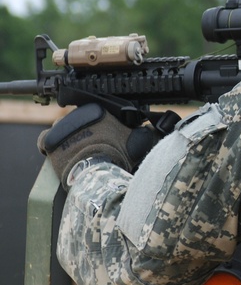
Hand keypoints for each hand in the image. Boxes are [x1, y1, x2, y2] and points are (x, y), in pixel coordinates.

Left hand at [37, 104, 159, 186]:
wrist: (97, 173)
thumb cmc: (117, 157)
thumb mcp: (136, 142)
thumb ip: (142, 133)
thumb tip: (151, 130)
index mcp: (97, 110)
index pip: (97, 114)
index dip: (101, 126)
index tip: (106, 136)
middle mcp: (78, 114)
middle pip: (78, 120)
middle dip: (84, 130)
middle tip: (92, 145)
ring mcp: (61, 127)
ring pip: (62, 128)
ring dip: (68, 137)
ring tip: (76, 151)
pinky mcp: (49, 140)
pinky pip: (46, 139)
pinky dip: (50, 144)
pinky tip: (57, 151)